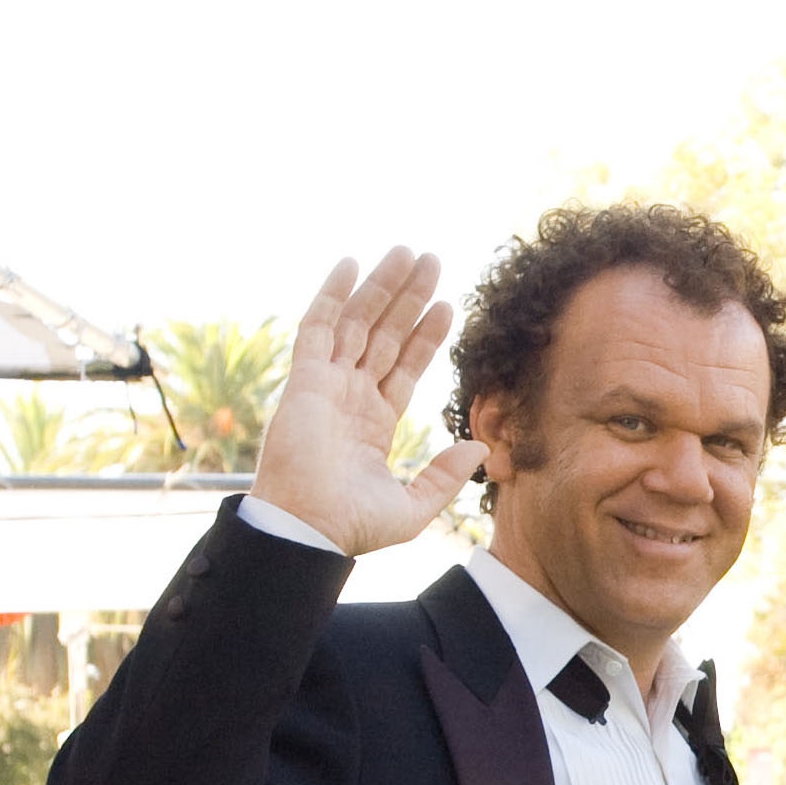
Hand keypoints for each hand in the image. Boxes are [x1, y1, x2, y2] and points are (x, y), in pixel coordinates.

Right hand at [248, 250, 486, 555]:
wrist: (310, 530)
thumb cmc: (352, 525)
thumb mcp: (415, 505)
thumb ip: (446, 475)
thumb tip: (480, 448)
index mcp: (374, 422)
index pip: (405, 365)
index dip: (426, 335)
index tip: (447, 305)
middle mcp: (350, 396)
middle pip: (384, 334)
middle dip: (408, 298)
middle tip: (432, 261)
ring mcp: (326, 384)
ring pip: (357, 322)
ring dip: (382, 287)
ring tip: (408, 254)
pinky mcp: (305, 379)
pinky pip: (317, 327)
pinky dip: (332, 294)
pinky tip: (351, 264)